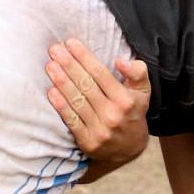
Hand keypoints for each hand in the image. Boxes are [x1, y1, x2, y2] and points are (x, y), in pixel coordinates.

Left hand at [45, 38, 149, 167]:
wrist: (129, 150)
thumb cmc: (133, 112)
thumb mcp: (143, 92)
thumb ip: (138, 72)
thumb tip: (120, 61)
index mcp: (126, 100)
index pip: (101, 74)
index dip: (84, 57)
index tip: (70, 43)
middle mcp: (113, 114)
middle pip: (86, 85)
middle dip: (68, 65)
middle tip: (54, 50)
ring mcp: (100, 130)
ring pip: (77, 101)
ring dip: (61, 82)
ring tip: (50, 66)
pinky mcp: (88, 142)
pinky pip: (72, 120)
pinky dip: (61, 105)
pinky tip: (51, 91)